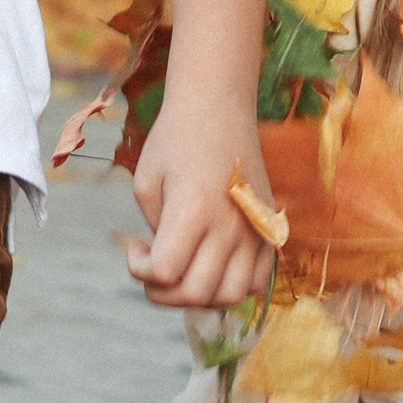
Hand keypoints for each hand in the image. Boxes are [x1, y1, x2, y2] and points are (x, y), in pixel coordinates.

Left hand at [127, 111, 274, 310]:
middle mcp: (230, 224)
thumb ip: (156, 232)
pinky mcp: (267, 230)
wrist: (219, 106)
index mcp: (194, 208)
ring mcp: (253, 230)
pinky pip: (255, 281)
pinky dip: (230, 286)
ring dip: (199, 296)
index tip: (135, 248)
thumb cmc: (175, 139)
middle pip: (197, 292)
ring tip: (183, 272)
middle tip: (153, 268)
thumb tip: (170, 267)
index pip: (166, 272)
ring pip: (230, 296)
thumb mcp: (146, 183)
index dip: (140, 271)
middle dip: (164, 292)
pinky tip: (211, 266)